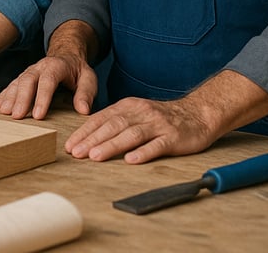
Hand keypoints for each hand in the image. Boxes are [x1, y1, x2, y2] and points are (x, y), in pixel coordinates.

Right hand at [0, 52, 97, 119]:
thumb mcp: (89, 79)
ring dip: (10, 97)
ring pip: (17, 82)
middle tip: (16, 116)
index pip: (48, 81)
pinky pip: (12, 85)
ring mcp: (29, 71)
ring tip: (4, 112)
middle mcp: (40, 67)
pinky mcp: (23, 77)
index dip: (42, 98)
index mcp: (57, 66)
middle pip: (28, 80)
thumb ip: (86, 93)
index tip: (38, 115)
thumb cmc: (78, 72)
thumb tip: (83, 110)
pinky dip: (5, 95)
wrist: (67, 56)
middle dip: (21, 99)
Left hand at [64, 96, 219, 163]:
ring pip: (131, 134)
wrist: (198, 114)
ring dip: (112, 145)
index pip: (101, 118)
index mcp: (128, 106)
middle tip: (77, 152)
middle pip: (113, 126)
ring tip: (96, 156)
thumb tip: (88, 136)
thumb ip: (115, 121)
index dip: (84, 132)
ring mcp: (157, 124)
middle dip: (92, 139)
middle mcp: (141, 113)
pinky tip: (131, 160)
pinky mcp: (173, 137)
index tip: (70, 145)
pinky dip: (143, 152)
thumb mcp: (135, 113)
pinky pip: (157, 145)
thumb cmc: (161, 118)